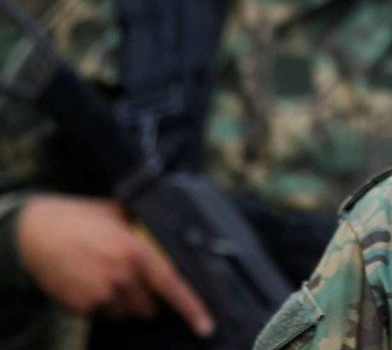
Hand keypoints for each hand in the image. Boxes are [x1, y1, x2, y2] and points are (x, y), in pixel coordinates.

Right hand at [16, 195, 213, 337]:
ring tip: (110, 279)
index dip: (191, 307)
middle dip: (148, 299)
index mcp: (136, 252)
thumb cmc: (82, 219)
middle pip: (149, 306)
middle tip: (135, 281)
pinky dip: (103, 305)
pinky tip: (92, 283)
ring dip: (125, 304)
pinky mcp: (81, 306)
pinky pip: (103, 315)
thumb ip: (145, 228)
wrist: (37, 233)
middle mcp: (121, 276)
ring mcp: (100, 294)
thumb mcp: (120, 214)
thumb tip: (171, 231)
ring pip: (126, 313)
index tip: (205, 325)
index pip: (171, 285)